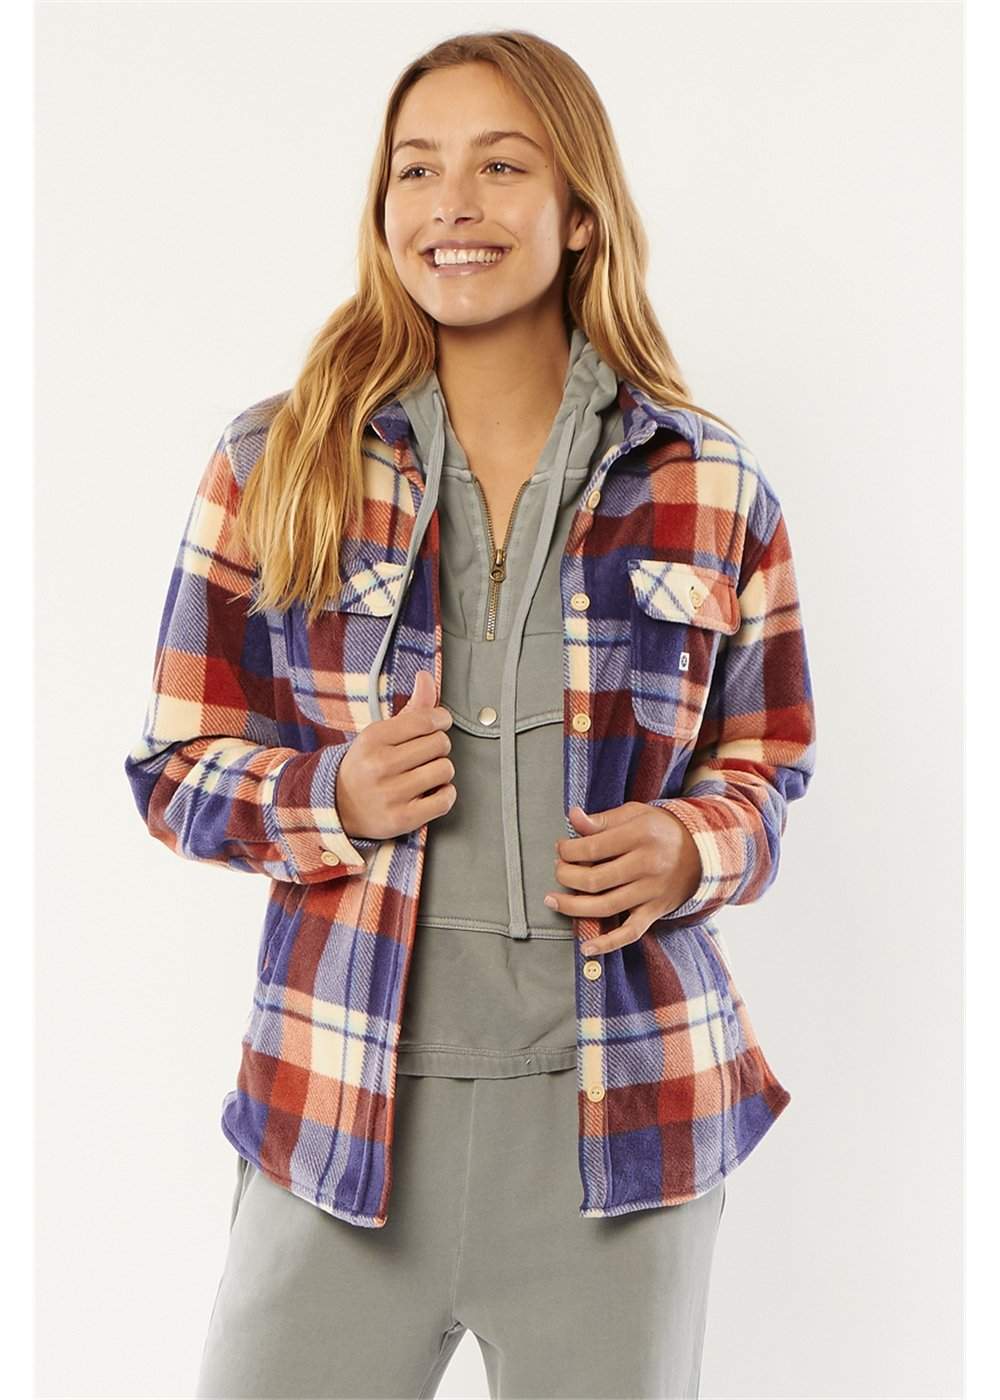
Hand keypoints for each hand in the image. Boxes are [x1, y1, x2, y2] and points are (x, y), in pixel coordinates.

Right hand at [336, 670, 455, 840]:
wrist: (338, 807)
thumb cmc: (367, 764)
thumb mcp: (382, 733)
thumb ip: (411, 707)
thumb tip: (427, 677)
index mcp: (374, 738)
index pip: (426, 720)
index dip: (441, 720)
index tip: (438, 725)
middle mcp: (380, 766)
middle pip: (440, 744)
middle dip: (438, 747)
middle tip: (425, 754)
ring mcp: (390, 795)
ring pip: (445, 770)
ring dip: (442, 771)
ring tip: (426, 773)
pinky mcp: (401, 820)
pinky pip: (444, 800)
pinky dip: (445, 794)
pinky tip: (433, 791)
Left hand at [543, 803, 701, 955]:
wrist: (702, 851)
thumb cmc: (661, 829)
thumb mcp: (635, 814)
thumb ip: (602, 819)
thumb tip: (572, 817)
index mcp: (640, 836)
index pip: (592, 847)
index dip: (568, 850)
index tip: (561, 849)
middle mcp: (647, 865)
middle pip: (595, 879)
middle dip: (566, 876)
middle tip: (558, 870)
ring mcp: (651, 892)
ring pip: (605, 907)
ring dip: (573, 906)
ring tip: (553, 900)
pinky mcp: (655, 911)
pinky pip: (630, 932)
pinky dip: (607, 943)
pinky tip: (586, 948)